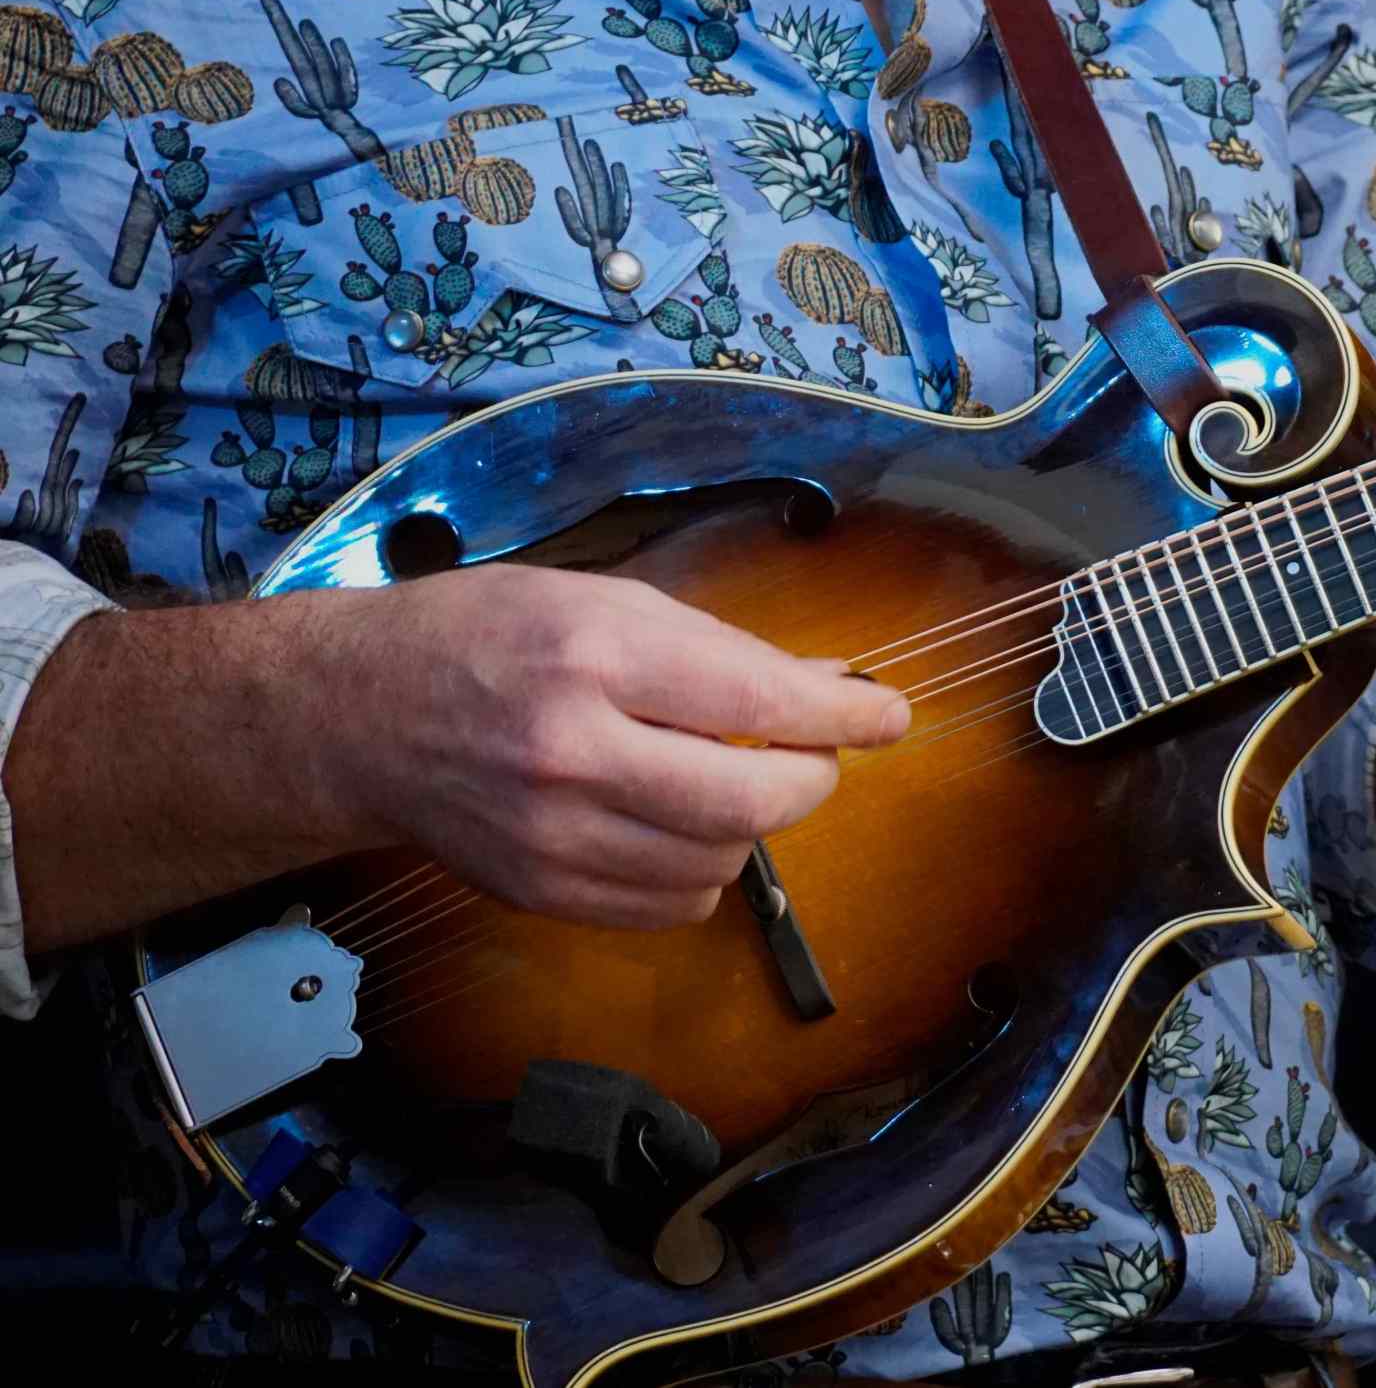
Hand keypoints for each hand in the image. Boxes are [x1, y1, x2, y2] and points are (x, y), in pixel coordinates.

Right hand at [315, 565, 908, 926]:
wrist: (356, 717)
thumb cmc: (485, 636)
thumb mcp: (601, 602)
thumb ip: (719, 647)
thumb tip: (831, 681)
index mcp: (594, 656)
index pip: (758, 700)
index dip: (843, 715)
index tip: (890, 716)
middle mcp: (573, 751)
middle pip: (751, 799)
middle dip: (811, 778)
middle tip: (813, 756)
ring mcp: (552, 834)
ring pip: (721, 859)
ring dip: (752, 823)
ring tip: (724, 778)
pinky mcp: (541, 891)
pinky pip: (672, 903)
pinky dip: (702, 868)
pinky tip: (678, 824)